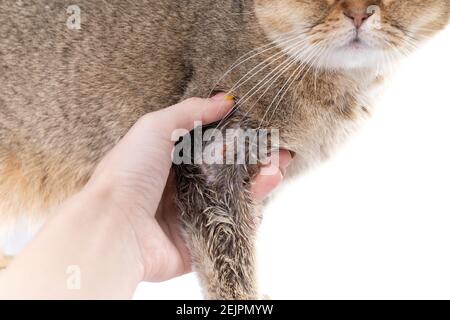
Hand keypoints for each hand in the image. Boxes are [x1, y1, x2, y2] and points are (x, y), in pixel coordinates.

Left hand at [86, 94, 292, 281]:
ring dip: (259, 185)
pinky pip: (231, 228)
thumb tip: (225, 99)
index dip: (239, 138)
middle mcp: (184, 186)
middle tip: (279, 152)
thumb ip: (191, 111)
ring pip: (235, 198)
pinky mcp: (200, 240)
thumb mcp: (155, 127)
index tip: (262, 129)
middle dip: (256, 161)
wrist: (114, 226)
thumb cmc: (129, 172)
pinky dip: (250, 217)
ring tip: (274, 172)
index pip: (214, 145)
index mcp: (172, 160)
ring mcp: (193, 214)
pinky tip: (261, 202)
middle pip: (230, 172)